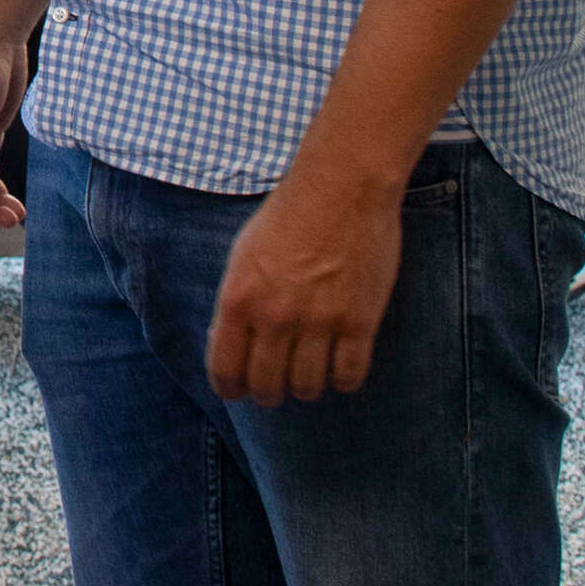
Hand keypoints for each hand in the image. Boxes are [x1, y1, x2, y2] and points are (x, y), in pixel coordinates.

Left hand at [205, 164, 402, 404]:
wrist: (339, 190)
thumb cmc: (287, 218)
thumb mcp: (243, 256)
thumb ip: (238, 302)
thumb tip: (234, 345)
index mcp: (238, 298)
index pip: (224, 368)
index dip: (229, 388)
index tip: (235, 393)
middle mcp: (275, 316)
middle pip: (267, 386)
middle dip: (268, 395)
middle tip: (274, 391)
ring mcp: (319, 321)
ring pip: (308, 387)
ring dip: (306, 388)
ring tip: (307, 377)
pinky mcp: (360, 321)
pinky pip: (350, 376)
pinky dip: (343, 381)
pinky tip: (340, 369)